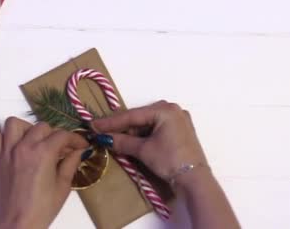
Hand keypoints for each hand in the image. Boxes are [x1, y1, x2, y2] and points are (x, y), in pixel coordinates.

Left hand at [0, 117, 88, 228]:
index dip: (75, 138)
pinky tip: (15, 146)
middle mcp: (24, 147)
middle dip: (55, 135)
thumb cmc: (42, 208)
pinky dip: (5, 137)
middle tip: (61, 149)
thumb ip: (71, 163)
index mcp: (43, 153)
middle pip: (42, 127)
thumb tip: (78, 150)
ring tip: (35, 141)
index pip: (62, 135)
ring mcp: (7, 151)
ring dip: (27, 128)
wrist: (18, 223)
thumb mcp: (63, 186)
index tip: (81, 145)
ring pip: (14, 124)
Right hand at [93, 101, 207, 186]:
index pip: (132, 115)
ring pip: (148, 123)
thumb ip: (122, 141)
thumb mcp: (144, 150)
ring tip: (115, 139)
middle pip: (140, 118)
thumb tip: (104, 138)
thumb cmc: (170, 160)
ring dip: (132, 132)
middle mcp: (173, 110)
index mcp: (165, 109)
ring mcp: (178, 120)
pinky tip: (133, 142)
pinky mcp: (180, 131)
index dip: (111, 122)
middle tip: (103, 132)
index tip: (94, 125)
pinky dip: (144, 135)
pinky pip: (157, 129)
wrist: (195, 180)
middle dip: (122, 127)